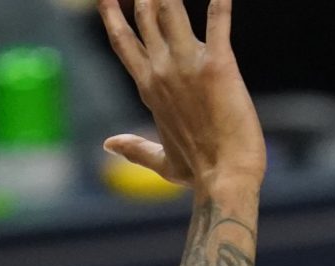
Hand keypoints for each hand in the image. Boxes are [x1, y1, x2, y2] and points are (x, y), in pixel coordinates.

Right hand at [98, 0, 265, 193]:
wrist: (226, 179)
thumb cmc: (199, 173)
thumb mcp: (163, 162)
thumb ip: (135, 148)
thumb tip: (108, 145)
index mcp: (149, 87)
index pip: (124, 42)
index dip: (112, 15)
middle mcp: (162, 70)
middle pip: (145, 15)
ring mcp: (188, 65)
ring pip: (170, 9)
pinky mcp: (218, 64)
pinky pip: (218, 21)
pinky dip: (220, 1)